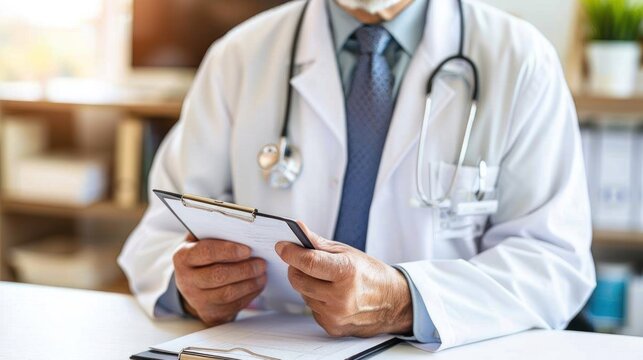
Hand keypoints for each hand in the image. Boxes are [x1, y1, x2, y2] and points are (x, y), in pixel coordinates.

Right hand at [173, 234, 266, 325]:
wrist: (193, 283)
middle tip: (261, 263)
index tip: (247, 250)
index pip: (206, 252)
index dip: (228, 251)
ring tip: (262, 273)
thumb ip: (218, 235)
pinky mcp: (209, 313)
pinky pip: (232, 306)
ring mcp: (196, 299)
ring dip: (249, 283)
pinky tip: (257, 284)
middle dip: (244, 269)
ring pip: (226, 294)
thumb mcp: (203, 241)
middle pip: (217, 276)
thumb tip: (243, 232)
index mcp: (183, 257)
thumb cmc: (203, 256)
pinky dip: (249, 295)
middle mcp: (186, 280)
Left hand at [275, 222, 412, 337]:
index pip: (308, 262)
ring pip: (303, 295)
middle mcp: (341, 296)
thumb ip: (318, 243)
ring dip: (308, 285)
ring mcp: (336, 315)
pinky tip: (331, 295)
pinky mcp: (333, 327)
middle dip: (297, 268)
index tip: (282, 246)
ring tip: (326, 280)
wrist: (393, 302)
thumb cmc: (370, 274)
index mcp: (347, 272)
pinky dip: (316, 300)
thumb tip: (297, 229)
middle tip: (305, 262)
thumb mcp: (347, 252)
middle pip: (299, 280)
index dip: (291, 253)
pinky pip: (312, 309)